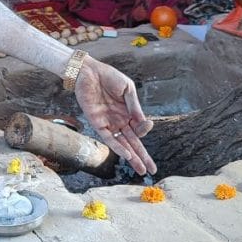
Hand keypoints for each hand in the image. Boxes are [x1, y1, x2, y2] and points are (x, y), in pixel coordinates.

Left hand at [75, 58, 156, 174]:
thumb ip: (135, 107)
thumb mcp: (128, 90)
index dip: (144, 130)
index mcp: (128, 112)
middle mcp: (119, 120)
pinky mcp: (96, 122)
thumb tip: (145, 124)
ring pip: (122, 144)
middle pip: (133, 142)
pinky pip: (108, 138)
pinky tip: (127, 155)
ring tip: (141, 170)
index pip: (139, 129)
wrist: (89, 71)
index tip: (147, 125)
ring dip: (132, 157)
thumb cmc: (109, 77)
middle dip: (142, 157)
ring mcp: (108, 123)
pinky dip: (117, 147)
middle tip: (152, 170)